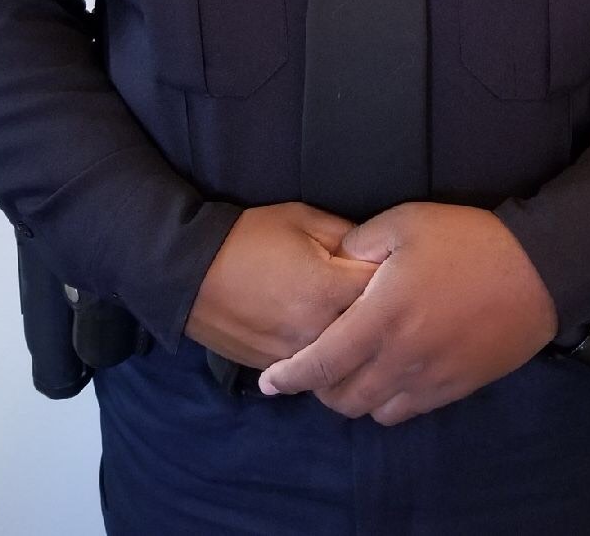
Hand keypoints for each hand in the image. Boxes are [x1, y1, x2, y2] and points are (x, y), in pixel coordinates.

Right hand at [184, 202, 378, 368]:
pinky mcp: (278, 368)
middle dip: (382, 315)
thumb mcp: (302, 218)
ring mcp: (298, 356)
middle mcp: (319, 330)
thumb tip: (376, 252)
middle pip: (371, 332)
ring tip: (362, 324)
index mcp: (328, 288)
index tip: (399, 269)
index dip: (396, 277)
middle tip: (389, 300)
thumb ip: (346, 235)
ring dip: (356, 343)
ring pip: (345, 360)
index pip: (385, 290)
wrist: (190, 272)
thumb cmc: (249, 237)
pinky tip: (331, 342)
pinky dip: (327, 358)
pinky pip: (316, 370)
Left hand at [257, 202, 557, 424]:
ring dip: (352, 398)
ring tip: (348, 373)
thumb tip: (337, 260)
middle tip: (311, 368)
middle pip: (343, 397)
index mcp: (382, 316)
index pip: (322, 361)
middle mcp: (401, 357)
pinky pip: (407, 412)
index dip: (290, 375)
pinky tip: (387, 376)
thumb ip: (360, 242)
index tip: (270, 381)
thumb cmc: (468, 241)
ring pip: (373, 410)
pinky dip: (386, 402)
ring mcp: (430, 378)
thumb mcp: (406, 222)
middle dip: (318, 388)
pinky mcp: (455, 388)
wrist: (537, 271)